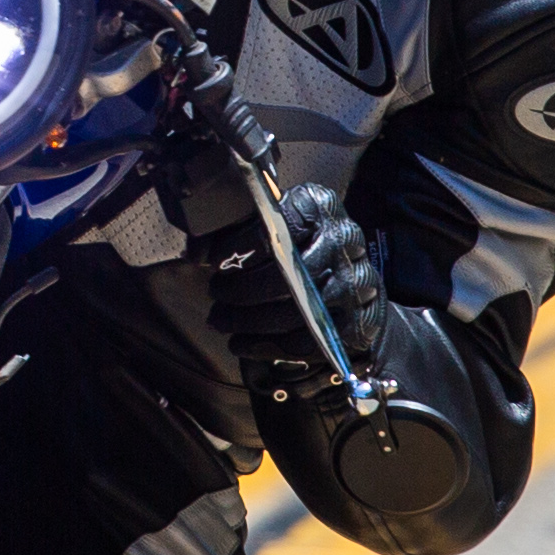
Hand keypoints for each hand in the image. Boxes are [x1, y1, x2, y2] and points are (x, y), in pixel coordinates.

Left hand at [216, 178, 389, 390]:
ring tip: (222, 321)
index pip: (276, 225)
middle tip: (216, 296)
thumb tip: (195, 251)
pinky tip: (242, 343)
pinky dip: (267, 347)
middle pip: (285, 275)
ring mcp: (355, 284)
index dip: (238, 246)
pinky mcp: (359, 322)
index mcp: (319, 207)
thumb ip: (241, 229)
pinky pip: (306, 342)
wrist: (357, 281)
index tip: (212, 262)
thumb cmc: (304, 247)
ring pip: (294, 313)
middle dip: (240, 291)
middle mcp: (343, 241)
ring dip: (249, 322)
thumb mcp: (277, 222)